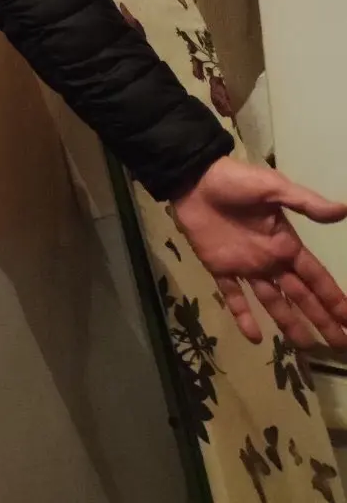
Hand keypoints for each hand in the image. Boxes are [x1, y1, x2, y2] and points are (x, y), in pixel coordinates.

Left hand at [173, 157, 346, 347]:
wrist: (193, 178)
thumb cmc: (235, 181)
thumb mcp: (273, 187)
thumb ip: (306, 203)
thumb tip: (344, 211)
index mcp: (285, 242)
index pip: (316, 277)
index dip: (333, 299)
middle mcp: (270, 258)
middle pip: (300, 295)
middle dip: (320, 319)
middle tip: (339, 345)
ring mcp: (245, 265)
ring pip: (272, 301)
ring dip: (289, 323)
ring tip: (306, 346)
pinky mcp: (219, 268)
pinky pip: (234, 296)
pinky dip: (243, 317)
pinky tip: (255, 338)